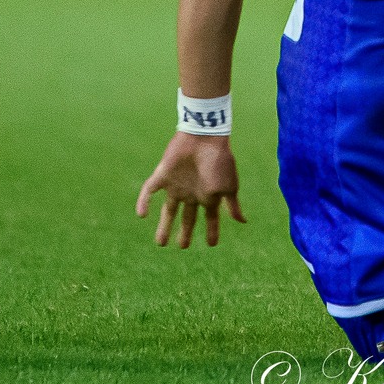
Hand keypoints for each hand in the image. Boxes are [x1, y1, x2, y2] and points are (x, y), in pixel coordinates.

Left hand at [136, 132, 244, 247]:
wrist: (204, 137)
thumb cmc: (219, 162)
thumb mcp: (229, 186)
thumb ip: (232, 205)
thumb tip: (242, 222)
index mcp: (208, 195)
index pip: (209, 218)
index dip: (211, 231)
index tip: (211, 244)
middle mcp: (192, 192)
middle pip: (187, 217)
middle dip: (185, 232)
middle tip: (182, 246)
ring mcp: (177, 184)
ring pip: (168, 210)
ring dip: (164, 226)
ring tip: (160, 243)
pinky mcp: (163, 175)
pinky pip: (149, 190)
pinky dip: (144, 202)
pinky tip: (141, 215)